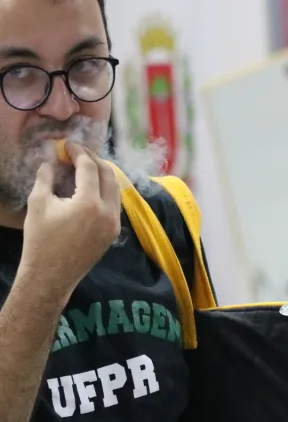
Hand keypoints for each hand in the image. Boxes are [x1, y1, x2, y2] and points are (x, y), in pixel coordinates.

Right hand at [20, 142, 120, 297]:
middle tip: (79, 152)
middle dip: (94, 160)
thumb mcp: (38, 204)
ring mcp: (114, 223)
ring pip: (115, 189)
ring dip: (103, 174)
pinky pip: (115, 204)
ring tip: (85, 167)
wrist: (51, 276)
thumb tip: (50, 159)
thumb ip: (46, 177)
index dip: (79, 153)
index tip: (69, 145)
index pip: (90, 168)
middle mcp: (108, 212)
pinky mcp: (114, 233)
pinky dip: (106, 191)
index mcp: (89, 203)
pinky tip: (91, 187)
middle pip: (108, 175)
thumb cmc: (40, 240)